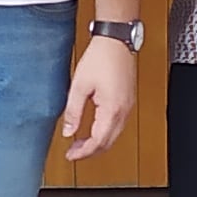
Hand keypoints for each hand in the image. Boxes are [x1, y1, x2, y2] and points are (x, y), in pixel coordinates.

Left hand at [58, 34, 136, 160]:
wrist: (116, 41)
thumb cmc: (100, 58)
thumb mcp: (79, 86)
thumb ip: (73, 111)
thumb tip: (68, 131)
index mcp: (112, 109)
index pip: (98, 141)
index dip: (83, 152)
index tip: (70, 155)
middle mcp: (123, 111)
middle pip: (108, 142)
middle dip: (90, 151)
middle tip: (73, 152)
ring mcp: (128, 106)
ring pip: (113, 135)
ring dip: (97, 142)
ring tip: (79, 143)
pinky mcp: (127, 101)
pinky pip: (117, 125)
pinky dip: (104, 132)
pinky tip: (92, 129)